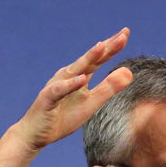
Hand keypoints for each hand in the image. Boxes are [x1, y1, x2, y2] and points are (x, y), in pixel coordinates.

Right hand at [0, 28, 132, 166]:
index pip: (99, 59)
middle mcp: (68, 76)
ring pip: (74, 70)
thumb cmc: (63, 118)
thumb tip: (129, 71)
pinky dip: (70, 84)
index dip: (112, 47)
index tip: (126, 33)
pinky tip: (82, 79)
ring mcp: (57, 85)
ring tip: (102, 47)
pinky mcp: (48, 98)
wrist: (36, 134)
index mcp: (80, 77)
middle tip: (122, 35)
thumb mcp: (91, 104)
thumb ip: (108, 88)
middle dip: (106, 47)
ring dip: (89, 58)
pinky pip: (60, 90)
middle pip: (90, 60)